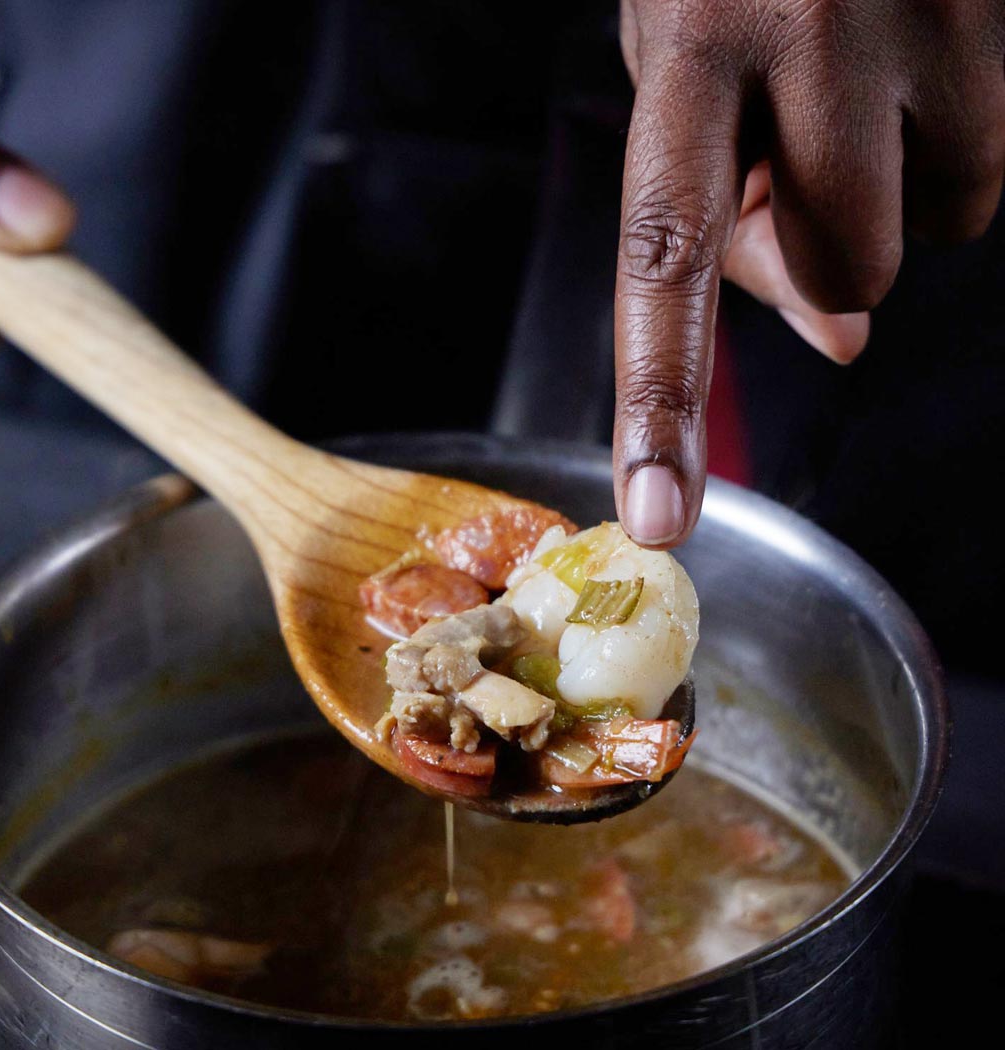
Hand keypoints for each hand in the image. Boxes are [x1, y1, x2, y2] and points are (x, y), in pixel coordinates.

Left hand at [613, 0, 1004, 546]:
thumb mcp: (683, 65)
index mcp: (692, 44)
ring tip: (844, 110)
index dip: (662, 394)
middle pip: (846, 270)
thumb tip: (848, 339)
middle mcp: (816, 26)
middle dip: (816, 264)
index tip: (660, 512)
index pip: (665, 248)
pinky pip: (993, 171)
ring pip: (939, 232)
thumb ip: (725, 205)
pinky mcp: (1001, 10)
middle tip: (784, 179)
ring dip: (892, 208)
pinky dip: (949, 161)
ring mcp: (932, 12)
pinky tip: (899, 88)